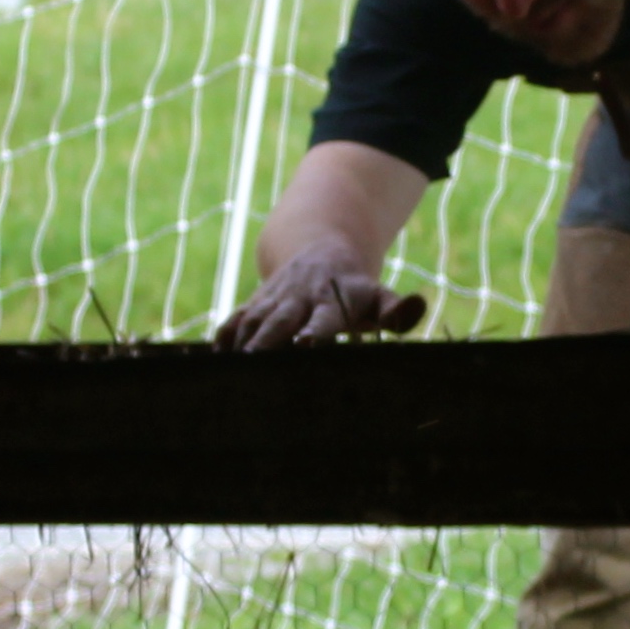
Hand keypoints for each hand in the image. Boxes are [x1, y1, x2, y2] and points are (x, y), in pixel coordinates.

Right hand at [215, 250, 427, 349]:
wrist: (320, 250)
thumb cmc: (356, 290)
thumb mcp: (379, 296)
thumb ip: (396, 309)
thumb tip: (417, 307)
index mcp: (333, 300)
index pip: (324, 318)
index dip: (315, 331)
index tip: (305, 344)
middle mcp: (299, 299)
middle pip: (279, 322)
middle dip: (267, 343)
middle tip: (254, 368)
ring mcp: (273, 300)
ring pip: (252, 323)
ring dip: (241, 347)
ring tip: (230, 378)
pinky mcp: (253, 304)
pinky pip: (234, 322)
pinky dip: (223, 340)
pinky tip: (213, 366)